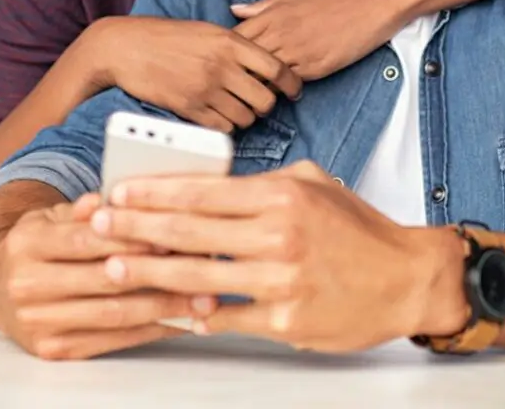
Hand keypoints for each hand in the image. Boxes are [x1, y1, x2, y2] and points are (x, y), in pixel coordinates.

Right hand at [0, 194, 193, 359]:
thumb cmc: (39, 244)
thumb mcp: (52, 215)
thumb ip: (85, 208)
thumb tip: (111, 199)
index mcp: (28, 243)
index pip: (88, 240)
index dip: (132, 239)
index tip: (173, 236)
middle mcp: (27, 285)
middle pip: (104, 280)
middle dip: (158, 274)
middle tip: (201, 267)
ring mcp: (37, 322)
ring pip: (112, 314)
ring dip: (163, 307)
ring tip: (201, 298)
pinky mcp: (51, 350)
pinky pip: (109, 340)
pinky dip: (148, 331)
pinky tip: (177, 320)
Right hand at [77, 17, 301, 131]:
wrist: (126, 47)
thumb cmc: (168, 36)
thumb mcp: (208, 30)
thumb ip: (236, 45)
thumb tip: (265, 62)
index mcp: (230, 42)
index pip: (277, 68)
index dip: (291, 83)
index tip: (294, 90)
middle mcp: (222, 66)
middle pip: (265, 99)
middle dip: (266, 104)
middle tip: (258, 102)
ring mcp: (205, 89)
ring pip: (246, 117)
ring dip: (246, 117)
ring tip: (236, 109)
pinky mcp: (189, 108)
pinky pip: (222, 128)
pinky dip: (225, 126)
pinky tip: (218, 117)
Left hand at [90, 161, 467, 352]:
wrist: (405, 277)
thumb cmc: (358, 228)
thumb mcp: (314, 183)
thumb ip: (262, 183)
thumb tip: (211, 187)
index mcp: (283, 195)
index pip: (204, 191)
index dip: (155, 192)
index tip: (120, 192)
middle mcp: (279, 235)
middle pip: (190, 231)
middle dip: (137, 227)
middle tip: (99, 225)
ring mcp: (281, 282)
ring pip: (199, 276)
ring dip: (151, 271)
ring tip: (116, 265)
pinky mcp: (285, 322)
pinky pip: (227, 318)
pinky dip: (195, 313)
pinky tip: (167, 307)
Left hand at [232, 0, 405, 81]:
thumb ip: (265, 6)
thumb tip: (235, 10)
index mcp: (274, 13)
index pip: (235, 38)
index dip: (227, 52)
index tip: (226, 60)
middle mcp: (282, 33)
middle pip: (245, 61)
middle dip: (237, 73)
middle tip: (233, 84)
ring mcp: (298, 51)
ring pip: (264, 76)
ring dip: (258, 85)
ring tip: (254, 93)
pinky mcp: (317, 67)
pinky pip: (290, 82)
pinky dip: (282, 88)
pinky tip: (282, 90)